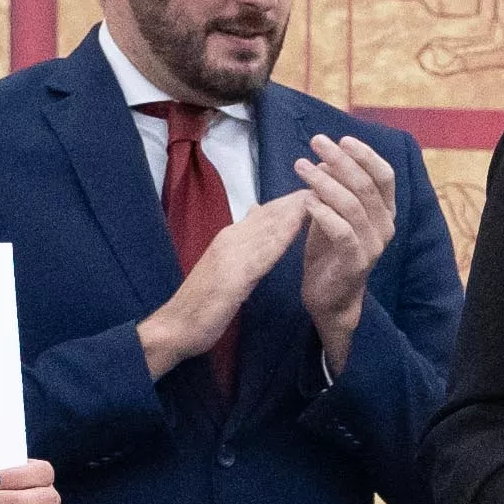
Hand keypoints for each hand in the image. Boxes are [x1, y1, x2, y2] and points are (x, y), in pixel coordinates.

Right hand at [140, 189, 316, 376]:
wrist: (176, 327)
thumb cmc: (202, 301)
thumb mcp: (224, 266)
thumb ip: (241, 241)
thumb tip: (254, 210)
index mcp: (229, 238)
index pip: (266, 213)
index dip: (291, 200)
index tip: (317, 186)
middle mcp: (230, 239)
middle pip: (270, 213)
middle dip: (299, 196)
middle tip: (327, 176)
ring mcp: (230, 255)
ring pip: (268, 227)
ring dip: (295, 209)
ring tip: (320, 191)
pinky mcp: (233, 275)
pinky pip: (262, 253)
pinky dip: (281, 237)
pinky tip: (298, 226)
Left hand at [288, 135, 399, 365]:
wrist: (328, 298)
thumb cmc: (330, 252)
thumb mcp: (333, 214)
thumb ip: (334, 190)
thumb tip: (325, 158)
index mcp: (384, 212)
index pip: (384, 175)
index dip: (365, 154)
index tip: (341, 139)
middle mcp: (385, 226)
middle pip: (366, 184)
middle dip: (340, 160)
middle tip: (316, 142)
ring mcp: (373, 245)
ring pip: (353, 204)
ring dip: (324, 182)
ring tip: (300, 167)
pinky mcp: (356, 261)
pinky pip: (343, 231)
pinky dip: (324, 213)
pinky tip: (306, 200)